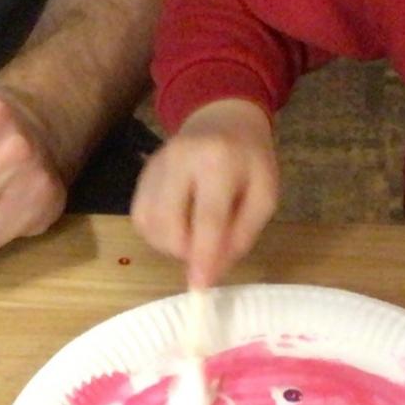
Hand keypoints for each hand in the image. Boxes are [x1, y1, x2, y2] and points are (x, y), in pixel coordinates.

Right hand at [130, 100, 278, 288]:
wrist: (222, 117)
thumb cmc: (250, 159)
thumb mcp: (264, 194)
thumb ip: (243, 233)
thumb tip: (213, 271)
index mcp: (218, 161)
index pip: (208, 217)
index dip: (204, 256)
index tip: (200, 287)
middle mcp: (179, 160)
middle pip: (169, 223)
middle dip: (185, 250)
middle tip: (205, 249)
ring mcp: (155, 165)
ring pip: (149, 224)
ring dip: (170, 244)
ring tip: (195, 233)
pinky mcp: (142, 174)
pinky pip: (139, 217)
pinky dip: (157, 234)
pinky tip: (178, 224)